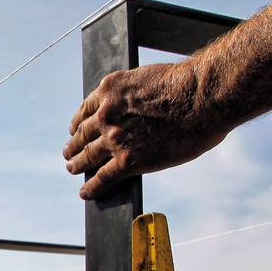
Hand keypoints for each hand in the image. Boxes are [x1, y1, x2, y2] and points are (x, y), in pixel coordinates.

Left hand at [63, 62, 230, 199]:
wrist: (203, 97)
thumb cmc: (188, 84)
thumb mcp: (148, 78)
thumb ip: (134, 94)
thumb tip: (139, 107)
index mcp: (110, 89)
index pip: (86, 109)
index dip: (79, 122)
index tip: (74, 129)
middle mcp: (106, 113)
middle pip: (83, 134)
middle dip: (75, 144)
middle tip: (68, 152)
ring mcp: (115, 139)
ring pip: (88, 156)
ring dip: (78, 164)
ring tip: (73, 169)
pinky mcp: (128, 161)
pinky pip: (103, 177)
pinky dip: (92, 187)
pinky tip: (85, 192)